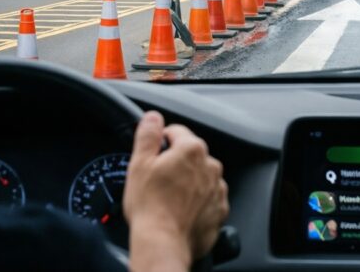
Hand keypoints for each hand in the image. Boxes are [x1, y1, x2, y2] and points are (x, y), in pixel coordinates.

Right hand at [125, 111, 228, 269]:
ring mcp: (218, 188)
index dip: (161, 141)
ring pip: (200, 176)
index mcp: (192, 149)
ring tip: (168, 198)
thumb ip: (148, 135)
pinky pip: (208, 198)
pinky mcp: (220, 209)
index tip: (153, 154)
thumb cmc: (150, 206)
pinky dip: (197, 201)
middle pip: (190, 155)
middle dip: (175, 163)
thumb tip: (153, 117)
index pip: (177, 132)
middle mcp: (211, 166)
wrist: (164, 242)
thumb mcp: (139, 163)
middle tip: (157, 180)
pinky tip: (181, 210)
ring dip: (188, 182)